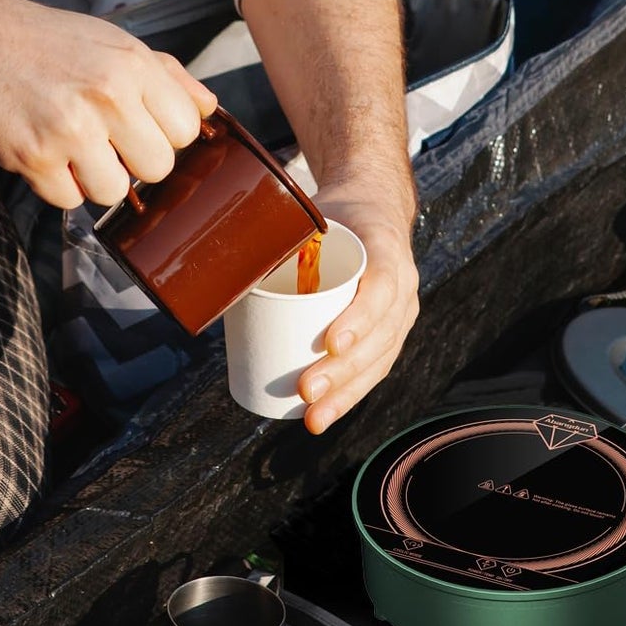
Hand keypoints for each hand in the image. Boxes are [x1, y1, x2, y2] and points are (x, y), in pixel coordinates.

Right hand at [0, 0, 215, 208]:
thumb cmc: (42, 40)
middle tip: (104, 140)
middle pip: (158, 168)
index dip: (164, 136)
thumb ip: (166, 75)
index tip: (138, 126)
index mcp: (133, 64)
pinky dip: (58, 185)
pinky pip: (70, 201)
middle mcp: (108, 95)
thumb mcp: (111, 41)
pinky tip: (42, 151)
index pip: (187, 131)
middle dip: (134, 162)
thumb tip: (209, 110)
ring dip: (95, 178)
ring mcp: (70, 129)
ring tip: (71, 146)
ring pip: (115, 192)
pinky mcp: (33, 158)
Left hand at [297, 181, 418, 433]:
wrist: (374, 208)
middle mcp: (403, 283)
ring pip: (380, 360)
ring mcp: (402, 311)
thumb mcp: (313, 211)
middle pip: (380, 335)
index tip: (331, 343)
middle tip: (305, 390)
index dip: (360, 318)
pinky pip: (376, 368)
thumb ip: (280, 235)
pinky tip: (323, 414)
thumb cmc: (336, 214)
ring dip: (346, 394)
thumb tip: (222, 267)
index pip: (381, 286)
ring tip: (313, 417)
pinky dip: (350, 394)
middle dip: (343, 370)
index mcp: (386, 246)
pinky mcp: (391, 332)